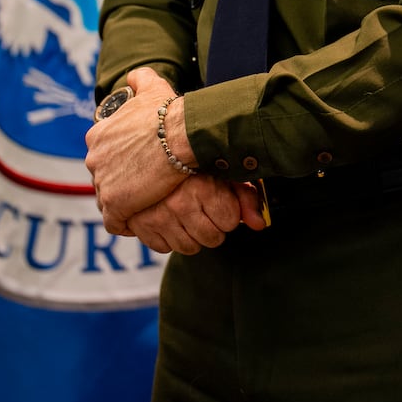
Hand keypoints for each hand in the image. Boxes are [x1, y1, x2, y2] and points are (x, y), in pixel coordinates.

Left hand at [85, 66, 186, 233]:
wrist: (181, 135)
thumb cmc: (168, 112)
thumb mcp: (152, 88)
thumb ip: (140, 79)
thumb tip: (134, 75)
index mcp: (98, 135)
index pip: (104, 155)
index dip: (121, 161)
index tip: (139, 165)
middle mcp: (93, 159)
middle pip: (104, 178)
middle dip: (121, 183)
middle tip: (145, 185)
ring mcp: (102, 183)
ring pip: (109, 201)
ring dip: (124, 204)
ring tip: (146, 204)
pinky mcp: (114, 205)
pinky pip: (115, 222)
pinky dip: (126, 223)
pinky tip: (142, 220)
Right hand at [125, 174, 266, 254]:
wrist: (150, 154)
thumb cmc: (191, 163)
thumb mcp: (223, 172)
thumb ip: (246, 197)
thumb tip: (259, 224)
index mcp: (204, 186)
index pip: (230, 222)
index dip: (228, 213)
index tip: (220, 202)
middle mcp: (180, 203)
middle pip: (212, 239)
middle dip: (213, 227)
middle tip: (205, 210)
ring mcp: (159, 217)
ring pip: (189, 247)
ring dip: (192, 235)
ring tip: (189, 214)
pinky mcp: (142, 227)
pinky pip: (165, 248)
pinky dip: (169, 237)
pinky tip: (171, 218)